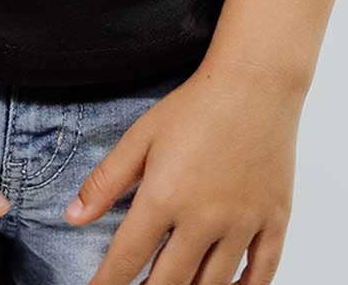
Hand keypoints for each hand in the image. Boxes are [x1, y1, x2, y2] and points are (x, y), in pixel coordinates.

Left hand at [64, 58, 301, 284]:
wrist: (255, 82)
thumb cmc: (195, 106)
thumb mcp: (141, 137)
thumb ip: (106, 181)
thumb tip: (72, 218)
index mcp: (165, 196)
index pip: (127, 259)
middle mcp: (204, 219)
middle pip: (171, 283)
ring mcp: (243, 223)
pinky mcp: (275, 219)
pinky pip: (262, 273)